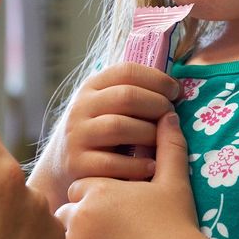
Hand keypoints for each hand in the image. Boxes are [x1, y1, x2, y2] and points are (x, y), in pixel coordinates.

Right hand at [37, 63, 179, 210]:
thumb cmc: (100, 133)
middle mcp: (81, 107)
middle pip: (126, 96)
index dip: (157, 79)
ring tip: (162, 141)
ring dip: (149, 133)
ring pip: (119, 126)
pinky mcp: (77, 164)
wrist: (61, 167)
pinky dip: (138, 165)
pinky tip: (152, 166)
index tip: (176, 92)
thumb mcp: (107, 106)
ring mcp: (77, 135)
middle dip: (157, 105)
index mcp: (91, 87)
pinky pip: (113, 163)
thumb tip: (177, 88)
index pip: (127, 71)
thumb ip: (132, 93)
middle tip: (171, 117)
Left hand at [54, 111, 202, 238]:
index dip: (95, 199)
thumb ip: (168, 146)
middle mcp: (79, 213)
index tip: (113, 211)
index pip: (80, 189)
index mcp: (97, 189)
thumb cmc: (176, 224)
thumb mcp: (174, 181)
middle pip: (66, 214)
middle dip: (81, 223)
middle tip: (107, 236)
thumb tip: (168, 115)